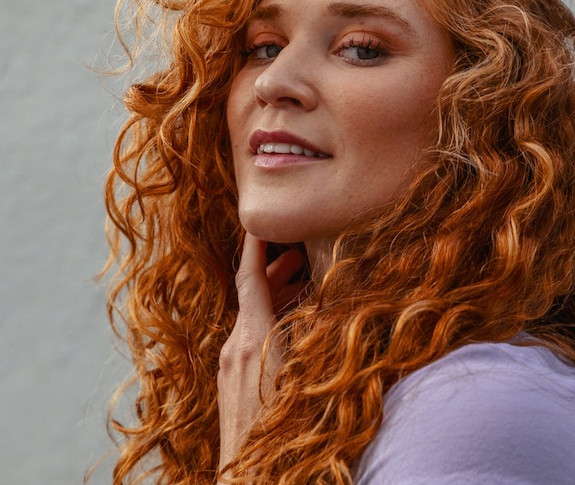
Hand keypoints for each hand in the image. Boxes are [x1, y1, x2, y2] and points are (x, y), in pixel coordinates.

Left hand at [217, 233, 305, 475]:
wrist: (249, 475)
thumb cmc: (282, 430)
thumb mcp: (306, 377)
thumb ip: (313, 338)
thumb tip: (326, 308)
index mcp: (253, 338)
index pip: (249, 279)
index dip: (254, 247)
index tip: (260, 223)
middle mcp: (235, 345)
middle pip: (252, 293)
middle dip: (275, 269)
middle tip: (300, 255)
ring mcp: (229, 363)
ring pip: (251, 315)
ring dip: (274, 296)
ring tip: (302, 288)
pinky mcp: (230, 380)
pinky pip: (248, 335)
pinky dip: (267, 320)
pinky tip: (288, 328)